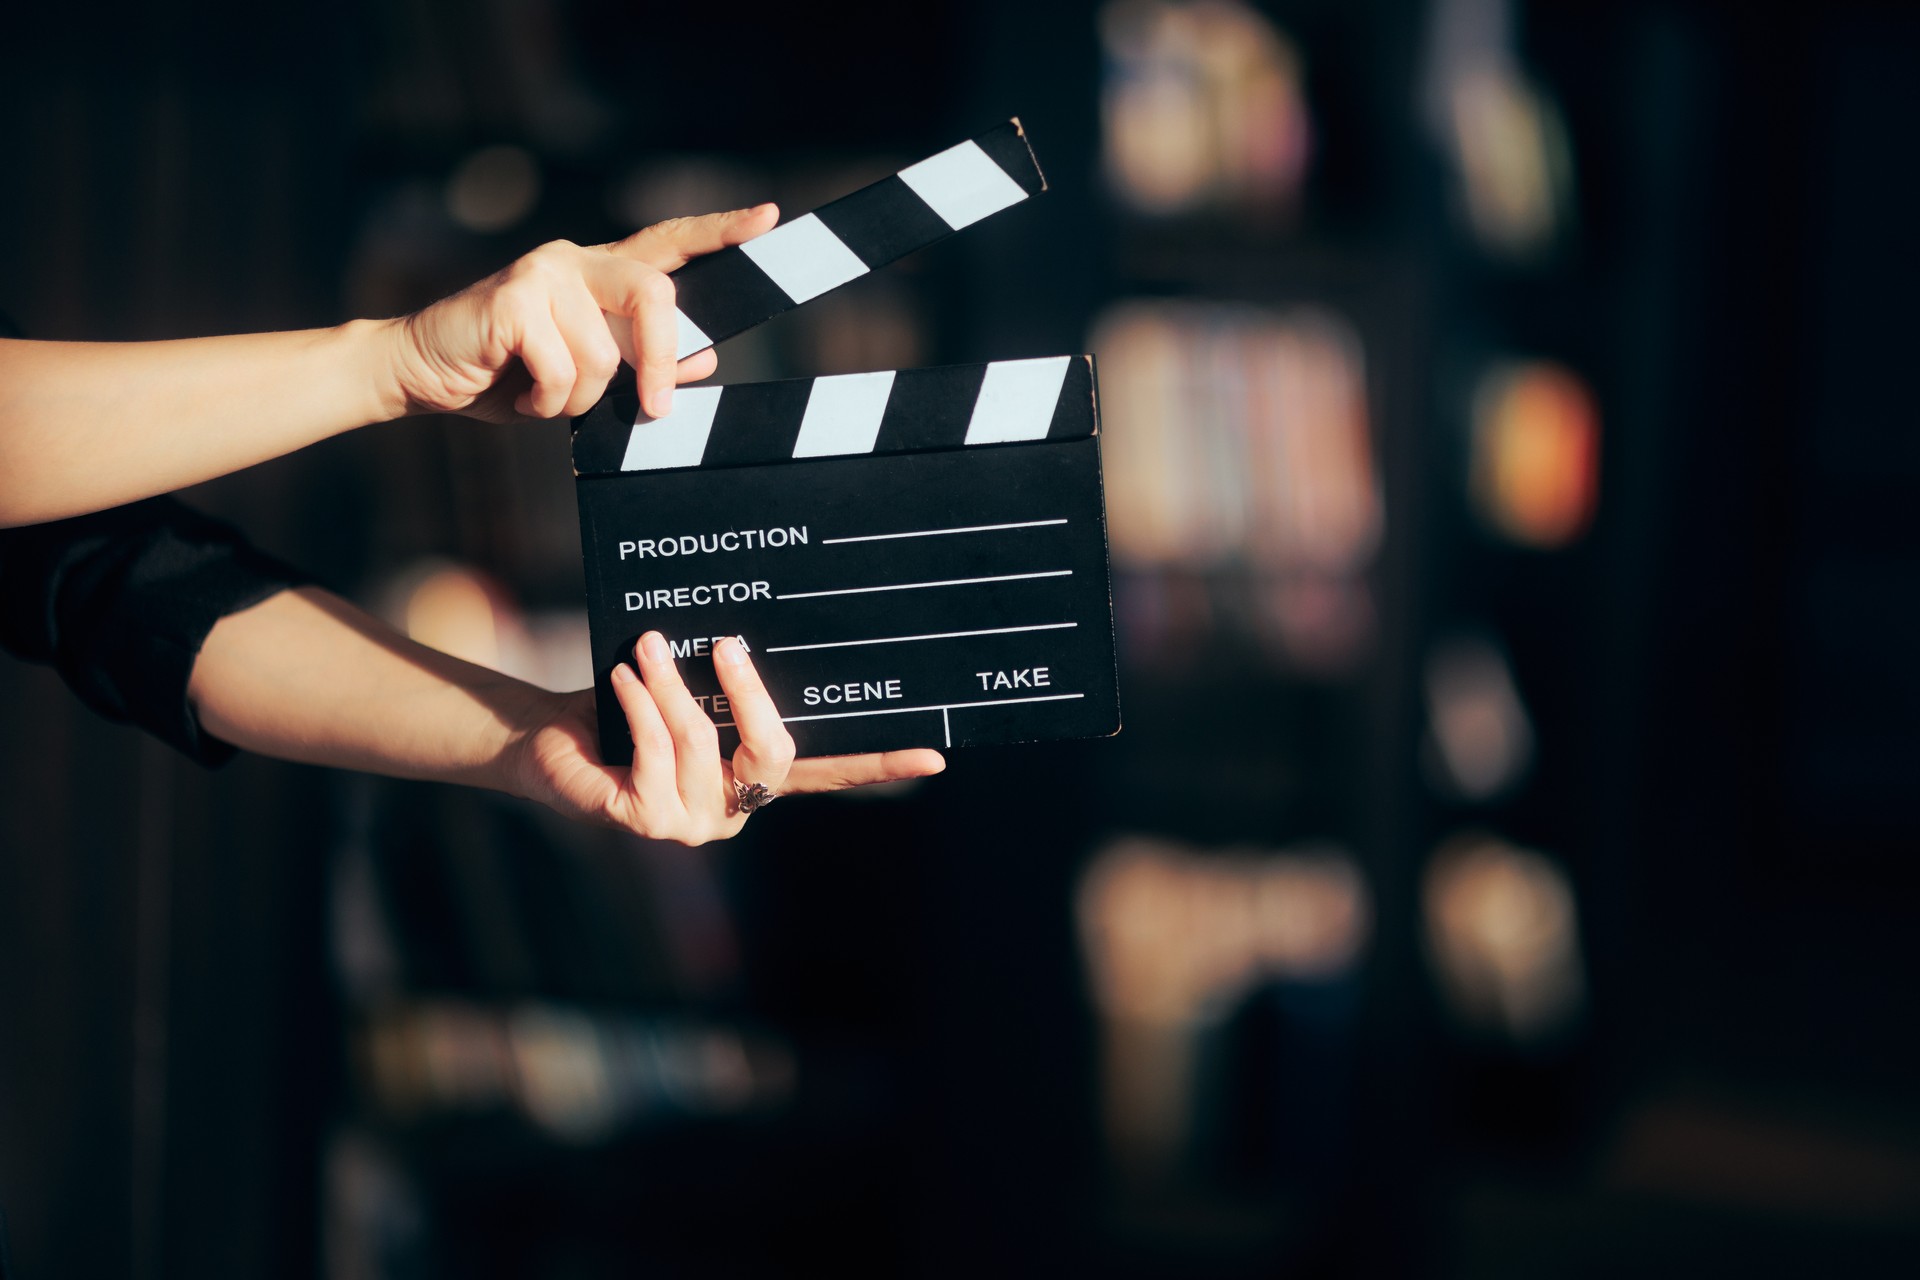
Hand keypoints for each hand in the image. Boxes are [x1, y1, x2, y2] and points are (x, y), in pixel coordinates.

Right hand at [386, 204, 779, 423]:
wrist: (422, 373)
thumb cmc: (508, 375)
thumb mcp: (585, 376)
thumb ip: (640, 364)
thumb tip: (705, 360)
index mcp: (600, 273)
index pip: (668, 243)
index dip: (718, 230)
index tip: (767, 217)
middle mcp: (576, 261)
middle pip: (654, 295)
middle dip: (661, 359)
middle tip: (655, 408)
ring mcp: (544, 272)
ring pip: (606, 353)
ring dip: (581, 397)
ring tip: (546, 397)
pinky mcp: (513, 297)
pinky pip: (564, 368)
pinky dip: (548, 401)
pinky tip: (522, 396)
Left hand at [506, 633, 945, 844]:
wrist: (551, 740)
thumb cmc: (624, 710)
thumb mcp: (685, 689)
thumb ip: (721, 685)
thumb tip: (748, 633)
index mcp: (755, 776)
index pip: (830, 772)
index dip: (880, 767)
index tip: (934, 759)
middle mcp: (734, 808)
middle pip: (772, 756)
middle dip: (747, 695)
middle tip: (727, 644)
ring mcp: (693, 823)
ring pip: (702, 745)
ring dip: (672, 686)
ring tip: (648, 646)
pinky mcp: (646, 822)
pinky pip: (657, 754)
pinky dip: (641, 704)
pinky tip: (623, 675)